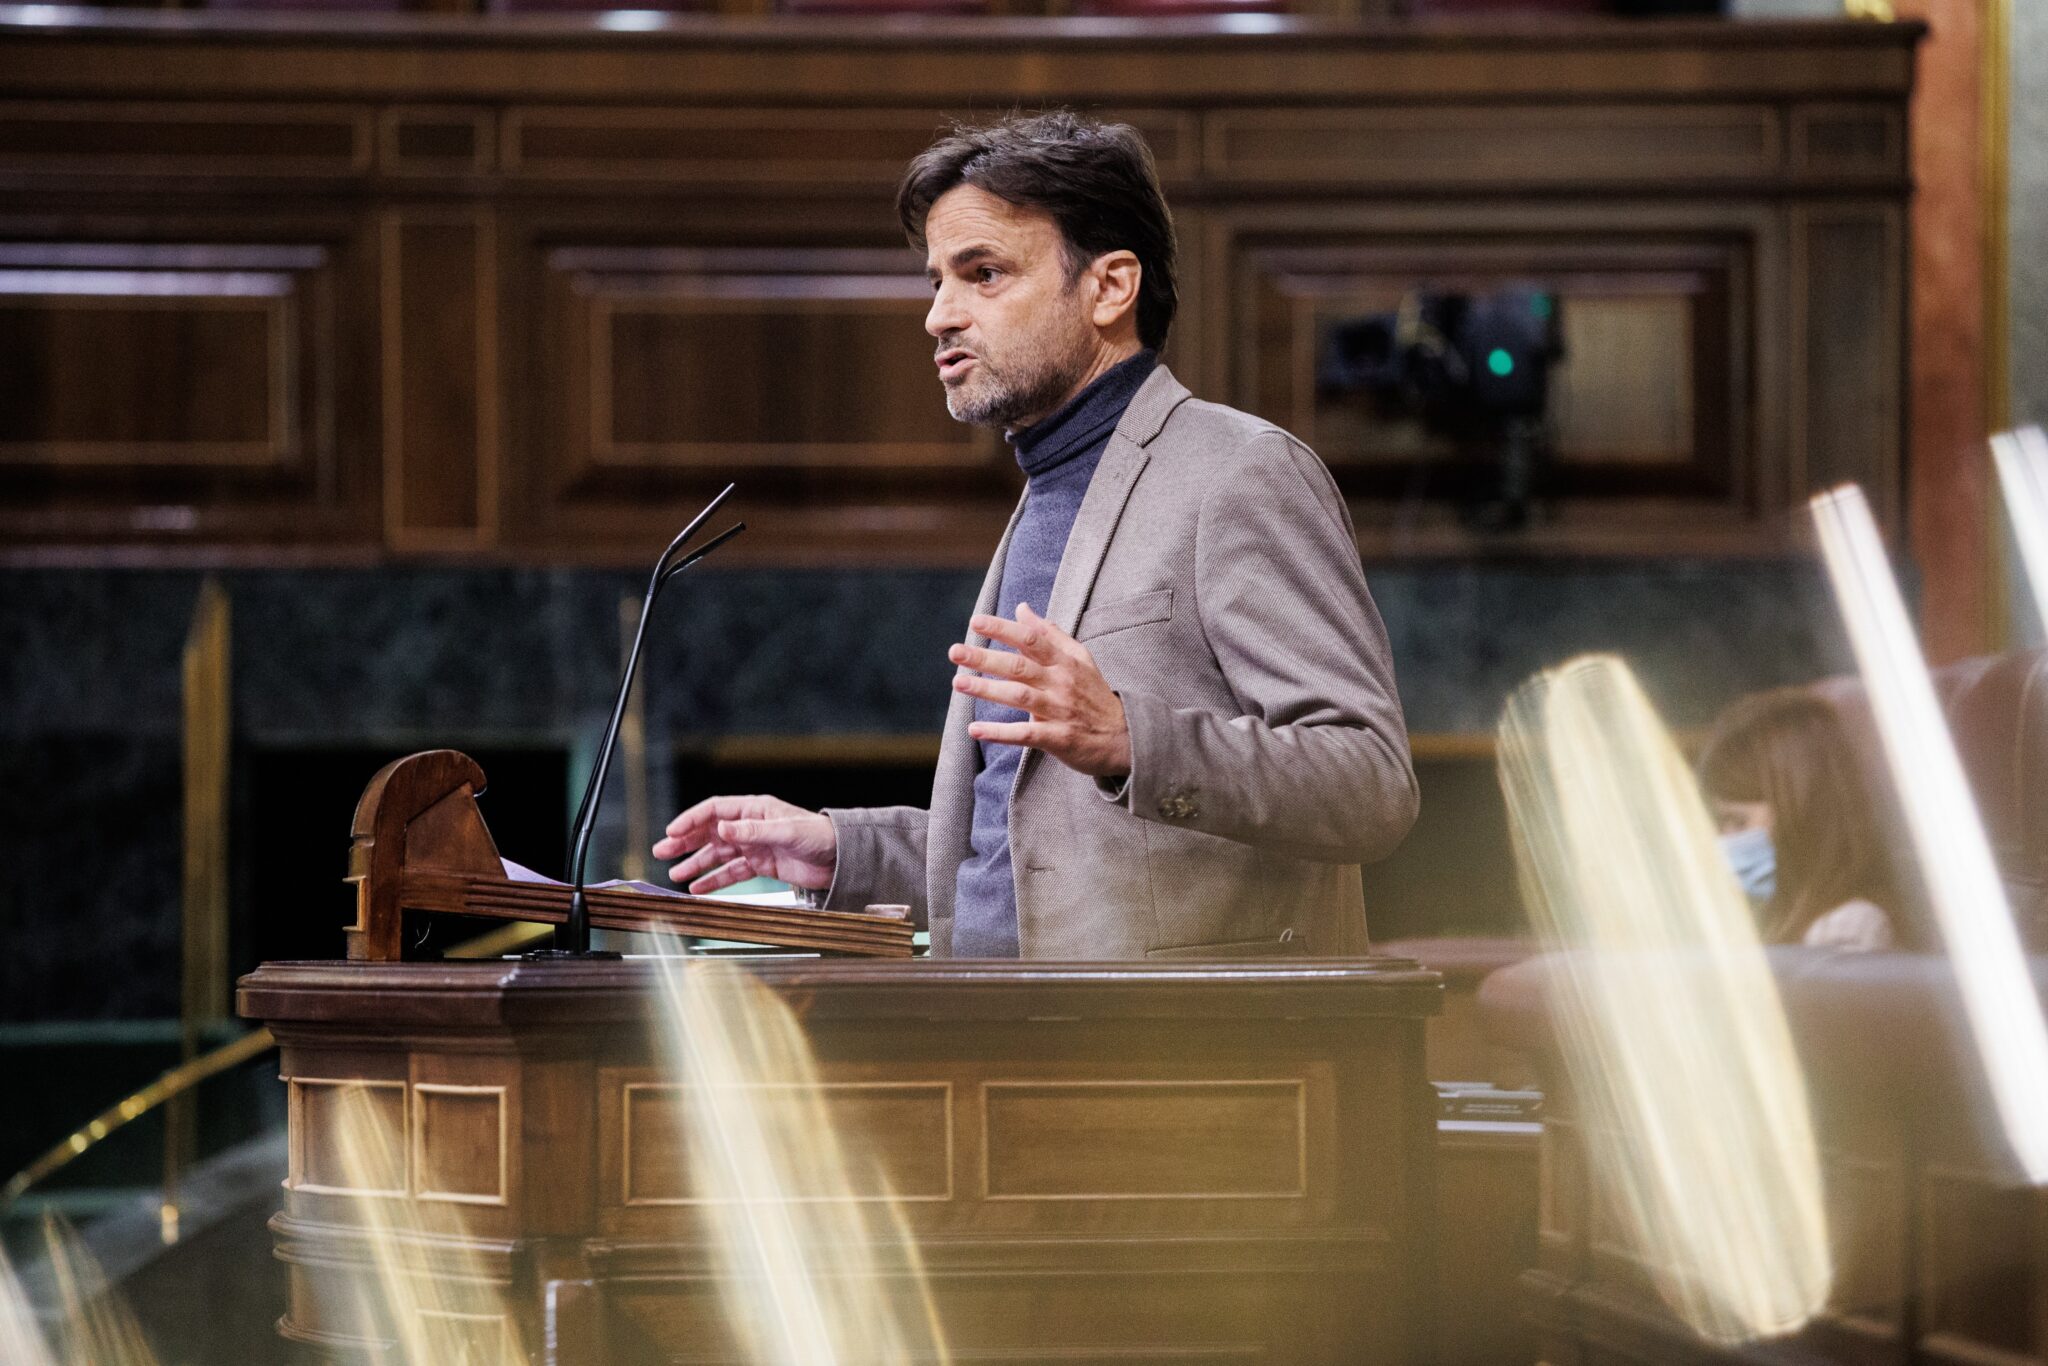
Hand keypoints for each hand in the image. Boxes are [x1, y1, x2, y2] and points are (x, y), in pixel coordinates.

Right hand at [653, 795, 836, 894]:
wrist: (841, 858)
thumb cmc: (819, 836)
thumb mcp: (786, 831)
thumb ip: (753, 831)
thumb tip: (722, 827)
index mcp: (754, 809)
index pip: (714, 811)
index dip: (691, 821)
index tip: (672, 833)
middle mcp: (751, 826)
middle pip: (710, 832)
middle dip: (685, 843)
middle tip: (662, 852)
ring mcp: (755, 846)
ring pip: (718, 855)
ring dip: (697, 864)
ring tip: (676, 875)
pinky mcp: (762, 865)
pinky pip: (732, 872)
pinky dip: (715, 879)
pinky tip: (699, 888)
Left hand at [949, 602, 1131, 778]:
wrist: (1125, 736)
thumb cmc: (1094, 695)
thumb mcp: (1079, 659)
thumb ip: (1050, 634)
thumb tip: (1022, 609)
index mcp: (1064, 661)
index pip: (1031, 639)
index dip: (1003, 629)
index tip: (976, 622)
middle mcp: (1061, 682)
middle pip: (1019, 666)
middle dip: (985, 658)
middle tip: (955, 652)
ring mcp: (1060, 710)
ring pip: (1019, 696)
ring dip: (987, 690)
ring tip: (958, 682)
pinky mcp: (1058, 738)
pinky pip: (1025, 733)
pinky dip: (1000, 732)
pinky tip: (974, 730)